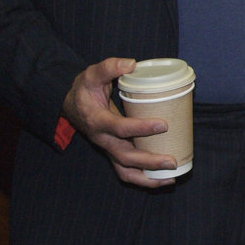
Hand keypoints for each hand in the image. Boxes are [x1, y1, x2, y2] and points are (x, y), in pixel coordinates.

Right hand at [62, 58, 176, 187]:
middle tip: (172, 161)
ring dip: (148, 178)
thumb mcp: (92, 74)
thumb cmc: (85, 89)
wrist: (72, 105)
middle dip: (149, 161)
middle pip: (125, 157)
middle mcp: (102, 140)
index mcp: (97, 121)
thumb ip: (109, 67)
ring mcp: (108, 149)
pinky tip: (165, 179)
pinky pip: (128, 172)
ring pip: (126, 171)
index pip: (119, 128)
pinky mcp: (114, 154)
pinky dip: (145, 179)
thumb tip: (131, 64)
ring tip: (171, 177)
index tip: (163, 124)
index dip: (141, 128)